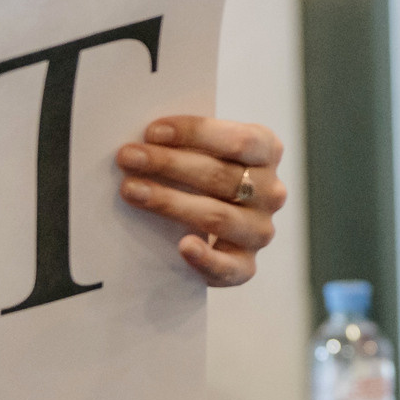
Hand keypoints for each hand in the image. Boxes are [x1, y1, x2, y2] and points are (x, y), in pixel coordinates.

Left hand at [117, 117, 287, 286]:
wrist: (215, 228)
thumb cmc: (206, 177)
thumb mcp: (209, 152)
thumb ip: (190, 144)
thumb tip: (145, 139)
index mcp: (267, 152)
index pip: (240, 140)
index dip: (196, 133)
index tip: (152, 132)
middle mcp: (271, 192)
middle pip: (221, 176)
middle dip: (168, 164)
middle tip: (128, 157)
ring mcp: (260, 230)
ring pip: (217, 216)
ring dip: (170, 202)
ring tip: (131, 190)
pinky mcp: (245, 266)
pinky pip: (227, 266)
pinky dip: (205, 258)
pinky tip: (183, 246)